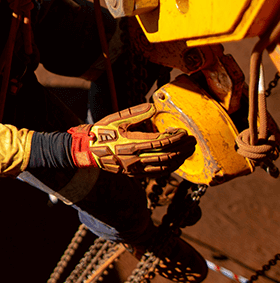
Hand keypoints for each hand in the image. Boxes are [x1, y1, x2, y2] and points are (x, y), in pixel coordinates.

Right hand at [67, 104, 196, 175]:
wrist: (89, 150)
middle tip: (192, 141)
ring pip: (165, 166)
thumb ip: (136, 113)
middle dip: (183, 148)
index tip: (184, 132)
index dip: (175, 137)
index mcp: (131, 142)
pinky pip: (158, 173)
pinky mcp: (136, 173)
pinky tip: (176, 161)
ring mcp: (136, 167)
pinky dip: (170, 167)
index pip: (161, 142)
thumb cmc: (103, 132)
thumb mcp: (116, 119)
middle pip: (167, 155)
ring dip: (180, 159)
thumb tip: (154, 108)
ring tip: (188, 151)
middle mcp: (135, 157)